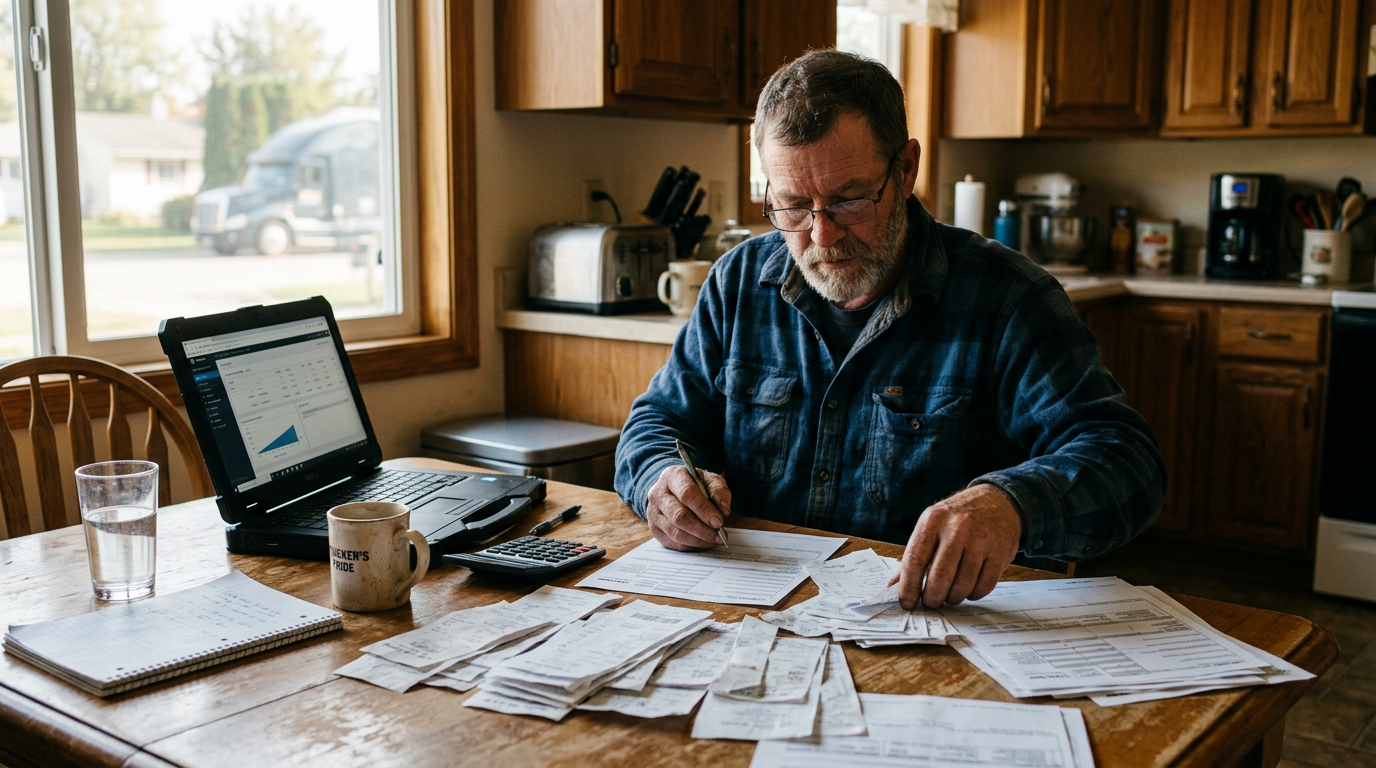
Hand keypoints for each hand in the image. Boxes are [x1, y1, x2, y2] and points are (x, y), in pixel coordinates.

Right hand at [646, 466, 731, 550]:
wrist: (675, 491)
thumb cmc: (696, 485)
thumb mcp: (710, 480)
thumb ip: (719, 491)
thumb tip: (723, 509)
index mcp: (672, 476)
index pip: (686, 494)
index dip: (703, 509)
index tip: (718, 521)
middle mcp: (658, 494)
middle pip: (679, 516)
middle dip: (702, 529)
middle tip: (719, 535)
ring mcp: (653, 513)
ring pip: (676, 532)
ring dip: (698, 539)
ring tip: (714, 540)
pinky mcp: (654, 529)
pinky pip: (673, 543)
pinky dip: (691, 545)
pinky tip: (704, 542)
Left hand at [889, 484, 1021, 609]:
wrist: (997, 501)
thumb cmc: (957, 519)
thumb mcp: (931, 527)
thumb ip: (913, 556)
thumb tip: (893, 587)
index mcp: (932, 520)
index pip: (914, 560)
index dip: (908, 587)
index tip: (907, 603)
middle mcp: (957, 528)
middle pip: (940, 576)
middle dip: (933, 598)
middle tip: (932, 603)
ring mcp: (981, 538)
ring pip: (963, 585)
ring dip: (953, 598)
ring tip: (950, 595)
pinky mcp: (1001, 550)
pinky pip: (984, 586)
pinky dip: (973, 594)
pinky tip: (969, 589)